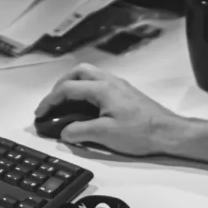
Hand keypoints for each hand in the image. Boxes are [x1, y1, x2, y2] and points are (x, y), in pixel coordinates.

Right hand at [34, 63, 186, 155]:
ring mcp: (118, 85)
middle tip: (51, 103)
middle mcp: (110, 81)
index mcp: (102, 88)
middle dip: (60, 85)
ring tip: (65, 104)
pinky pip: (99, 83)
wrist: (166, 131)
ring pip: (90, 75)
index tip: (40, 113)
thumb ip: (80, 132)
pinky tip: (85, 107)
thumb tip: (64, 132)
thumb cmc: (140, 131)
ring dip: (74, 85)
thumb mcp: (104, 135)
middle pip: (78, 72)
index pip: (68, 88)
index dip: (50, 100)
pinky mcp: (125, 92)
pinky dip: (85, 90)